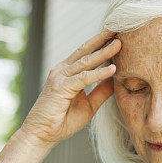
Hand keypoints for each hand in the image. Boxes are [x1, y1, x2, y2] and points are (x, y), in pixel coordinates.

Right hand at [19, 30, 119, 147]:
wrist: (42, 135)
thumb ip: (101, 91)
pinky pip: (83, 78)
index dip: (102, 44)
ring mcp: (60, 77)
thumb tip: (116, 79)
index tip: (118, 35)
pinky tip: (112, 69)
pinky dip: (98, 73)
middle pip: (86, 50)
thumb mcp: (89, 104)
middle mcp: (62, 70)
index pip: (87, 54)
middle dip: (103, 39)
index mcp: (68, 72)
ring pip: (86, 61)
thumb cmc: (62, 121)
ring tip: (119, 43)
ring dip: (104, 52)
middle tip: (119, 27)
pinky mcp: (61, 87)